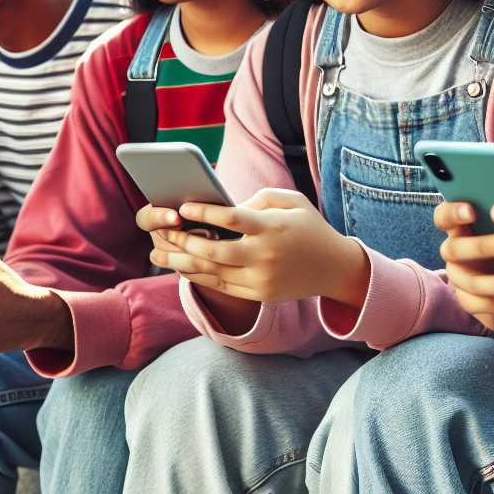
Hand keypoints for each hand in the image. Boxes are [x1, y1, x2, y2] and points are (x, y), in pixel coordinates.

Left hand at [145, 188, 369, 304]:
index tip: (183, 206)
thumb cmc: (308, 227)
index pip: (232, 220)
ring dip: (182, 261)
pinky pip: (220, 286)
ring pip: (212, 272)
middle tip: (162, 228)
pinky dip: (197, 276)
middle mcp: (265, 256)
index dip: (204, 213)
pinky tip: (180, 266)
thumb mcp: (291, 201)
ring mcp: (261, 279)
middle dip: (184, 240)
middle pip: (215, 251)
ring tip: (159, 251)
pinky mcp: (258, 294)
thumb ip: (258, 198)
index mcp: (272, 228)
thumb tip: (224, 207)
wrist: (334, 268)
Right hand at [436, 200, 493, 333]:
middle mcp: (456, 251)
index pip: (444, 215)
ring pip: (471, 282)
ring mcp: (461, 280)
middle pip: (455, 249)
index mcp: (465, 226)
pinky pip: (487, 306)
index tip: (473, 208)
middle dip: (483, 246)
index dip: (454, 211)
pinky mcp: (474, 304)